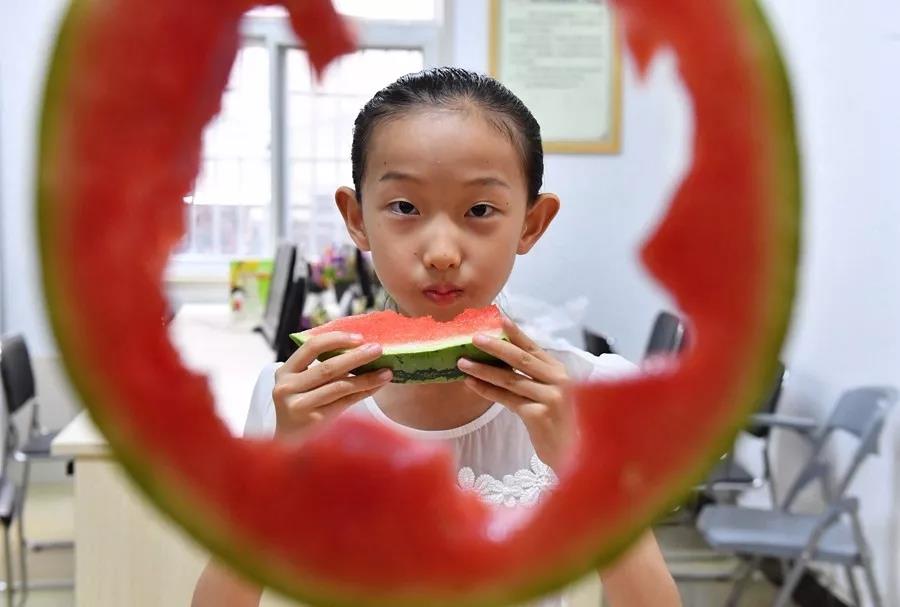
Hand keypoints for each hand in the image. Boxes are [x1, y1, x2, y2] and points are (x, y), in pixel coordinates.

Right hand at [273, 332, 392, 439]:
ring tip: (386, 372)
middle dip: (357, 356)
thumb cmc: (301, 407)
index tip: (359, 338)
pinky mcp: (314, 421)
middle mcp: (287, 388)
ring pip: (340, 386)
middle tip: (378, 349)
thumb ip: (320, 368)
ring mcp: (299, 406)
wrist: (287, 445)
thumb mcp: (300, 385)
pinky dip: (364, 392)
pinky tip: (377, 386)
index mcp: (284, 372)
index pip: (311, 347)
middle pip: (328, 367)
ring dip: (367, 377)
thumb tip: (361, 348)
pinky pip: (345, 402)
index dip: (336, 340)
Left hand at [457, 317, 572, 469]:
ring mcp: (550, 397)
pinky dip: (487, 391)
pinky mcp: (539, 415)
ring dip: (483, 369)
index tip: (499, 319)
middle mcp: (558, 381)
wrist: (578, 457)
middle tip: (474, 337)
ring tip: (463, 362)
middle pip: (521, 359)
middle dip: (495, 346)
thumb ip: (539, 380)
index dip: (516, 333)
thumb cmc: (564, 428)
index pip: (534, 348)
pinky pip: (507, 399)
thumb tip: (505, 365)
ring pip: (510, 378)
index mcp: (562, 372)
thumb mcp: (558, 397)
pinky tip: (472, 384)